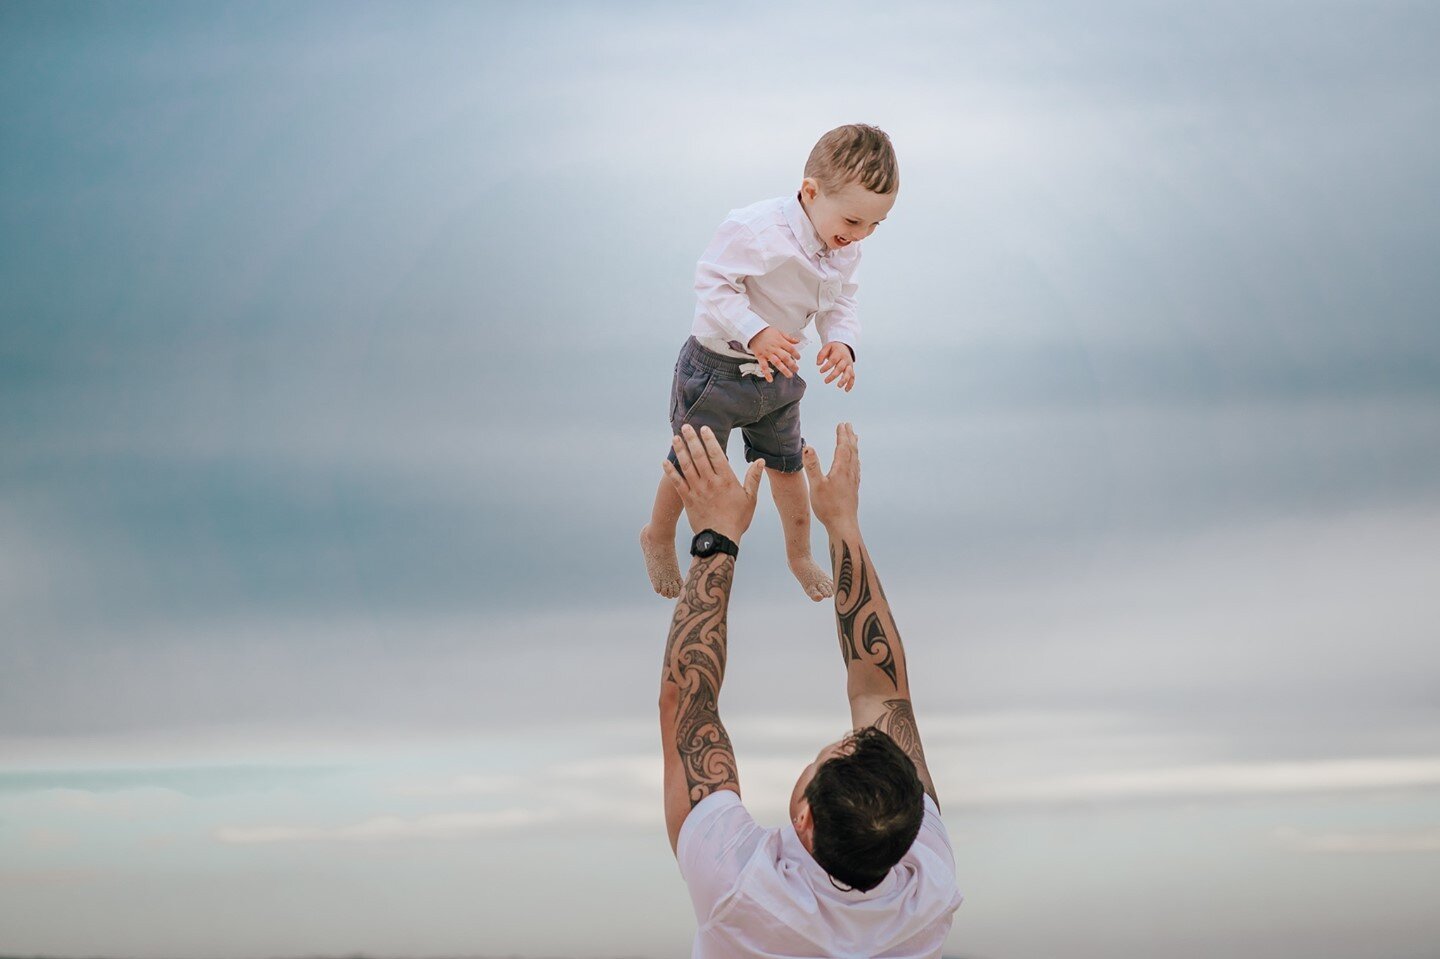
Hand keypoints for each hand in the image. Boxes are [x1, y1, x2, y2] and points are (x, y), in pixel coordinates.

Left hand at [663, 424, 765, 541]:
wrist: (720, 539)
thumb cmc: (737, 519)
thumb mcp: (750, 499)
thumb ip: (753, 478)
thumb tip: (760, 461)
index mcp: (726, 480)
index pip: (716, 454)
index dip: (709, 440)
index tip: (704, 428)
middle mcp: (710, 482)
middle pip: (699, 456)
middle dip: (692, 440)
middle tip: (686, 426)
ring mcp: (697, 490)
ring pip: (687, 466)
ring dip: (680, 450)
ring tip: (675, 438)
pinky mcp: (688, 499)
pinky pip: (677, 483)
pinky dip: (671, 471)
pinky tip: (665, 461)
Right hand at [747, 326, 801, 381]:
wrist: (753, 331)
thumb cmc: (765, 332)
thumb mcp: (779, 331)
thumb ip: (788, 337)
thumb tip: (797, 341)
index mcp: (780, 341)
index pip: (790, 348)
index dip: (796, 354)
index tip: (798, 358)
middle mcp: (774, 348)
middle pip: (785, 357)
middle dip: (792, 364)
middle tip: (796, 369)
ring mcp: (767, 353)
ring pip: (776, 362)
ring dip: (783, 370)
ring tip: (789, 375)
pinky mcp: (760, 357)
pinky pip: (764, 366)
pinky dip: (766, 373)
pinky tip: (770, 379)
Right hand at [802, 422, 860, 532]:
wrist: (843, 526)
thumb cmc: (828, 507)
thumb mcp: (816, 485)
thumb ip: (812, 466)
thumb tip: (808, 447)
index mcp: (841, 470)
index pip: (842, 447)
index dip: (841, 435)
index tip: (841, 424)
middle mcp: (849, 473)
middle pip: (851, 450)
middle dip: (849, 437)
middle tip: (849, 425)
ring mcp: (853, 481)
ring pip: (855, 459)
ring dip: (854, 447)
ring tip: (855, 439)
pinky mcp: (853, 489)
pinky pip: (856, 469)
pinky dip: (856, 461)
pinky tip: (855, 464)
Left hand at [817, 342, 855, 391]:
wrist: (844, 346)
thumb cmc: (834, 349)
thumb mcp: (827, 347)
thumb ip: (821, 354)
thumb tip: (818, 363)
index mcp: (839, 353)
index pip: (833, 360)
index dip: (827, 366)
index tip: (821, 371)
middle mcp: (845, 359)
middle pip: (840, 367)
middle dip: (833, 375)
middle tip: (826, 381)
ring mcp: (849, 365)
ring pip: (849, 373)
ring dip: (844, 380)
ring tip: (839, 386)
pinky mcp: (851, 369)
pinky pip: (852, 377)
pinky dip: (850, 383)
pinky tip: (846, 390)